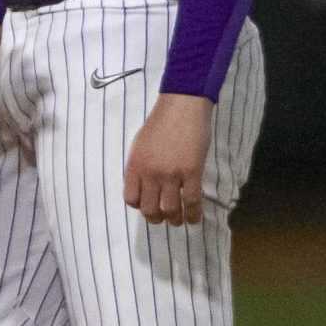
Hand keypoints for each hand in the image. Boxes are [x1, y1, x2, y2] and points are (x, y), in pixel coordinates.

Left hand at [123, 94, 212, 225]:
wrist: (183, 106)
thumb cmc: (161, 122)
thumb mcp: (139, 144)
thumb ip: (139, 167)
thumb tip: (141, 188)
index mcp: (135, 165)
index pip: (130, 199)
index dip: (139, 206)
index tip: (148, 205)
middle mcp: (150, 172)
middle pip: (149, 210)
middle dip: (156, 219)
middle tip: (163, 217)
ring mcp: (171, 173)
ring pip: (170, 210)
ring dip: (175, 220)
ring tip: (179, 220)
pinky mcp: (191, 172)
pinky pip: (191, 202)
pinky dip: (193, 214)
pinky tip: (194, 217)